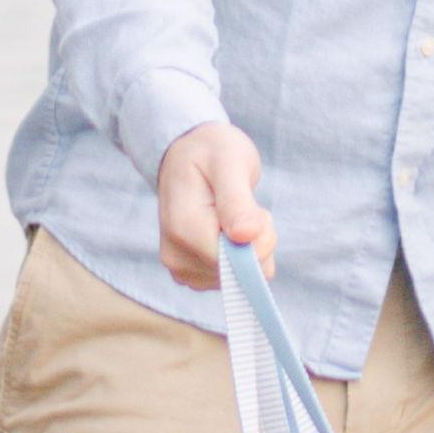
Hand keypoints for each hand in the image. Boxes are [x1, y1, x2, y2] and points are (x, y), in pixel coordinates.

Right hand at [154, 121, 275, 290]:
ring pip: (240, 279)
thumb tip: (246, 236)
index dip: (257, 241)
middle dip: (255, 241)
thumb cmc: (210, 152)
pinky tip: (228, 228)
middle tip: (245, 205)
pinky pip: (234, 280)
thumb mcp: (228, 162)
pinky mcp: (191, 275)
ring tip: (233, 212)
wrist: (185, 155)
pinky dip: (241, 256)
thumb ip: (237, 201)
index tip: (255, 208)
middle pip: (239, 272)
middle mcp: (176, 256)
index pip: (234, 261)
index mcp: (182, 228)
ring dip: (249, 247)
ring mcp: (181, 269)